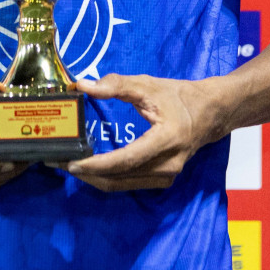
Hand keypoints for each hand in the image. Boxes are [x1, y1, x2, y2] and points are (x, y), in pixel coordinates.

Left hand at [62, 74, 223, 191]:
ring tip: (68, 164)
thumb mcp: (148, 85)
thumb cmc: (178, 96)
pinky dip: (107, 177)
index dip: (97, 164)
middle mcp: (167, 165)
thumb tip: (82, 85)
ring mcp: (166, 177)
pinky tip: (90, 167)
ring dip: (93, 177)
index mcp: (166, 141)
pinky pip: (128, 183)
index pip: (126, 160)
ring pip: (121, 185)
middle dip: (86, 173)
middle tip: (58, 162)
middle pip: (119, 178)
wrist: (211, 113)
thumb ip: (115, 85)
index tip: (72, 162)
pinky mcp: (162, 180)